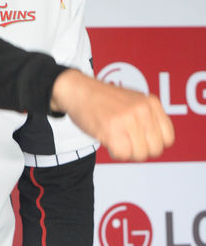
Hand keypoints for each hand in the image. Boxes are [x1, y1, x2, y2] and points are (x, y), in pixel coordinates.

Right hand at [50, 69, 174, 160]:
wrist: (78, 90)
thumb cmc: (103, 98)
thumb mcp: (134, 100)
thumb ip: (148, 116)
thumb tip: (157, 141)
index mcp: (151, 103)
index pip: (168, 138)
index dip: (154, 143)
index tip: (142, 140)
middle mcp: (142, 110)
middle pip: (155, 149)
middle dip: (141, 150)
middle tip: (127, 141)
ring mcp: (127, 120)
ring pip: (140, 154)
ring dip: (127, 152)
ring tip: (117, 139)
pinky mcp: (111, 130)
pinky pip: (122, 154)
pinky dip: (115, 152)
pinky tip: (108, 140)